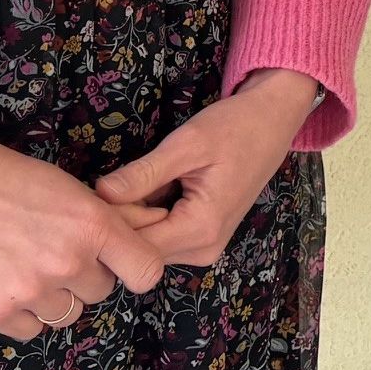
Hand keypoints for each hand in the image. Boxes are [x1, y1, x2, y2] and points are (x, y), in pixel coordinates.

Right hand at [0, 138, 167, 338]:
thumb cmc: (5, 177)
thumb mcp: (67, 186)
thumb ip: (108, 215)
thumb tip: (153, 222)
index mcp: (92, 224)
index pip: (146, 271)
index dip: (136, 268)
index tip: (122, 262)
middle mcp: (67, 261)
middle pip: (100, 291)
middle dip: (84, 274)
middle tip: (54, 249)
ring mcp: (30, 290)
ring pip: (67, 313)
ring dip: (54, 295)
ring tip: (25, 263)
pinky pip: (31, 330)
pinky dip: (23, 313)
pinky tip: (7, 282)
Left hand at [95, 69, 323, 268]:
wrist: (272, 120)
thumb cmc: (234, 127)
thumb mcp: (185, 144)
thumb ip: (142, 174)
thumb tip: (98, 194)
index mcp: (200, 230)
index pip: (135, 246)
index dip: (111, 222)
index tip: (97, 191)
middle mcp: (202, 249)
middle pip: (140, 248)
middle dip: (121, 218)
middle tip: (115, 180)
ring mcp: (203, 246)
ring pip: (148, 243)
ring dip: (135, 216)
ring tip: (136, 181)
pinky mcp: (202, 238)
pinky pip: (162, 235)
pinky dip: (149, 214)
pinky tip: (152, 188)